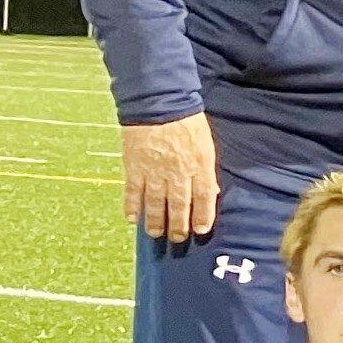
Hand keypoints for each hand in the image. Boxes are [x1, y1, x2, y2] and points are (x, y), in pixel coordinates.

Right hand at [122, 113, 220, 243]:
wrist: (158, 104)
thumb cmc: (187, 122)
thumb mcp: (206, 145)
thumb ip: (207, 170)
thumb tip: (211, 192)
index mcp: (199, 166)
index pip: (204, 198)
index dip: (202, 216)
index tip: (200, 230)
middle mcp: (177, 173)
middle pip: (179, 204)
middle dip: (178, 225)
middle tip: (177, 239)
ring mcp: (154, 171)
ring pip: (155, 203)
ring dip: (155, 221)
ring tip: (156, 234)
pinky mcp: (134, 166)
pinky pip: (132, 191)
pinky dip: (132, 206)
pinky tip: (132, 219)